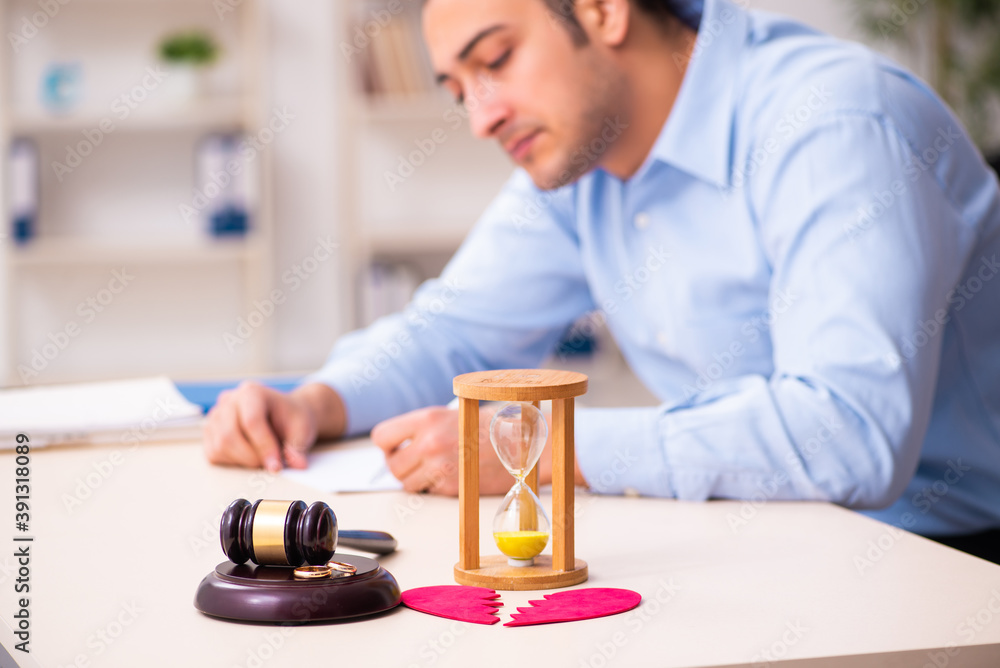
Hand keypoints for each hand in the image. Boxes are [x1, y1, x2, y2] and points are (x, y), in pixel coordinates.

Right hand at [203, 381, 344, 471]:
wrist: (284, 414)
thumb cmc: (291, 418)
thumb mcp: (302, 429)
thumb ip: (298, 447)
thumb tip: (297, 464)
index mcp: (252, 392)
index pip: (251, 421)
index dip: (264, 447)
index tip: (276, 466)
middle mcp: (230, 400)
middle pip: (230, 435)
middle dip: (252, 457)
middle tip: (271, 465)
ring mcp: (216, 415)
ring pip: (220, 446)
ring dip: (243, 461)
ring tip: (263, 458)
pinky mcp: (210, 431)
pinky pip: (213, 453)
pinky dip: (232, 461)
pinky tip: (249, 456)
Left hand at [371, 406, 513, 494]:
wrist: (519, 442)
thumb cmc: (486, 427)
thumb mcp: (450, 416)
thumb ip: (422, 430)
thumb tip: (394, 449)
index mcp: (427, 420)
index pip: (382, 437)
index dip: (388, 445)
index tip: (397, 447)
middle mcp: (429, 443)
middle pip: (393, 466)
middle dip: (403, 466)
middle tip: (419, 462)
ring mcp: (439, 468)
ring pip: (407, 484)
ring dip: (417, 480)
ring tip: (437, 468)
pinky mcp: (451, 488)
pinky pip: (428, 492)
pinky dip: (436, 488)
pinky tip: (453, 475)